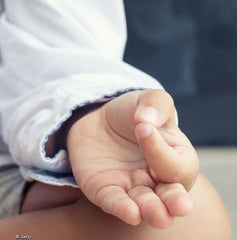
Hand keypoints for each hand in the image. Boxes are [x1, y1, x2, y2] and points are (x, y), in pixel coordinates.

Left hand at [67, 89, 198, 227]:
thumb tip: (147, 119)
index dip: (162, 150)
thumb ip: (156, 103)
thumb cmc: (130, 113)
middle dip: (174, 202)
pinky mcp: (107, 190)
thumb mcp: (149, 100)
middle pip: (170, 195)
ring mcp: (132, 186)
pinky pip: (115, 202)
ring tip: (158, 214)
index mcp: (173, 156)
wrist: (100, 120)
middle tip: (179, 205)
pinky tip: (130, 212)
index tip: (144, 127)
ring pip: (145, 205)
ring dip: (152, 210)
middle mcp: (156, 177)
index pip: (177, 163)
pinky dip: (122, 208)